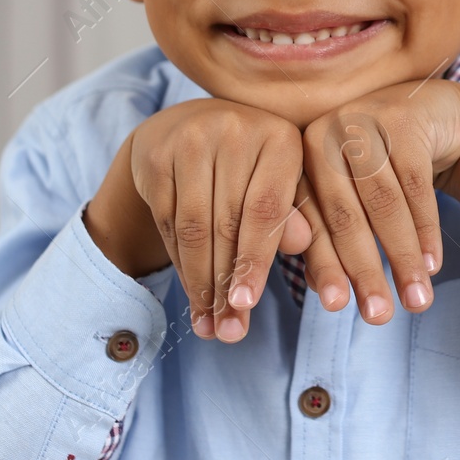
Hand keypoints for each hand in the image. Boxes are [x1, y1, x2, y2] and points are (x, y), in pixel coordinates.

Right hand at [87, 98, 311, 342]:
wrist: (191, 127)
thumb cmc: (253, 167)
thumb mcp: (284, 186)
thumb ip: (297, 215)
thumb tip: (302, 246)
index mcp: (281, 138)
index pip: (266, 209)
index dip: (257, 260)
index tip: (248, 305)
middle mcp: (236, 131)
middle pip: (228, 223)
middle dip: (228, 285)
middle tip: (229, 333)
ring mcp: (191, 139)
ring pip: (194, 228)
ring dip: (201, 284)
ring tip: (209, 326)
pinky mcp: (156, 156)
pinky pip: (168, 222)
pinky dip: (180, 265)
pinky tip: (191, 294)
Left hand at [297, 81, 459, 323]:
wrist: (433, 113)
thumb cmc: (381, 167)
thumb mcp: (350, 196)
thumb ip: (330, 238)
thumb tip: (323, 294)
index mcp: (299, 157)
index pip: (310, 220)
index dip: (324, 266)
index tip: (337, 308)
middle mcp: (326, 134)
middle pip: (345, 214)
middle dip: (364, 270)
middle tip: (378, 317)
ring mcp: (366, 122)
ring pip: (384, 203)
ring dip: (403, 257)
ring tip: (417, 300)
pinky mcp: (405, 120)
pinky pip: (417, 186)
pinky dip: (426, 230)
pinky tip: (433, 264)